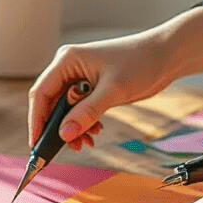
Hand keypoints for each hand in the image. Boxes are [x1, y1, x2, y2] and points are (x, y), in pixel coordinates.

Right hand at [28, 6, 202, 149]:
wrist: (166, 55)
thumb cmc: (140, 62)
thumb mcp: (112, 91)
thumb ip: (86, 113)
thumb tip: (64, 134)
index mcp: (67, 60)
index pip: (42, 93)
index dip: (37, 120)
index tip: (37, 143)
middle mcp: (69, 68)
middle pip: (51, 103)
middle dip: (57, 127)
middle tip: (67, 147)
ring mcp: (80, 78)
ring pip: (65, 109)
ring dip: (72, 128)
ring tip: (85, 142)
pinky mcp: (92, 88)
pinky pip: (78, 109)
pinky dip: (83, 123)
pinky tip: (95, 132)